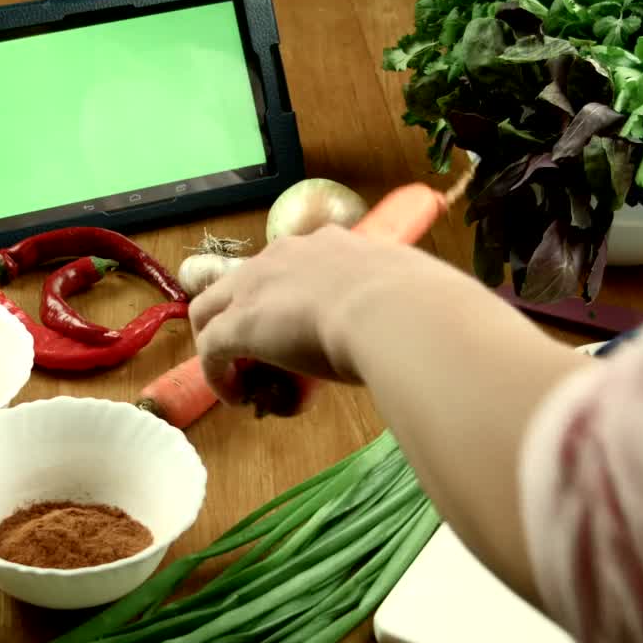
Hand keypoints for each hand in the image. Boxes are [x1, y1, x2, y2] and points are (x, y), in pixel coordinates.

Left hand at [188, 224, 464, 403]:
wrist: (399, 313)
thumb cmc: (419, 306)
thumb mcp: (412, 293)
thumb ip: (406, 303)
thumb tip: (432, 324)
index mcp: (331, 244)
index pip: (294, 262)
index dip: (290, 295)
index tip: (303, 326)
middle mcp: (285, 254)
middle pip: (240, 281)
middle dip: (242, 314)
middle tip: (259, 353)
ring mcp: (256, 287)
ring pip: (210, 309)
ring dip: (220, 342)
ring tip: (239, 376)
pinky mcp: (238, 325)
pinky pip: (210, 349)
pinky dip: (218, 375)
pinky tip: (237, 397)